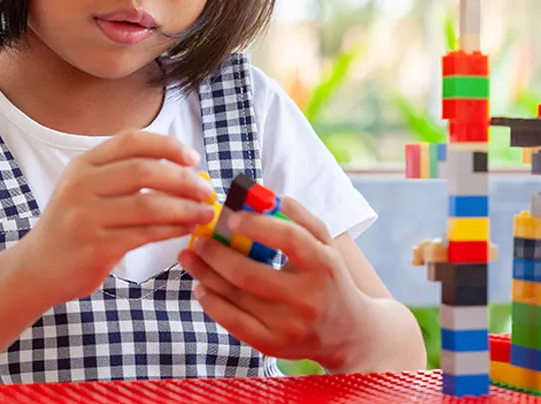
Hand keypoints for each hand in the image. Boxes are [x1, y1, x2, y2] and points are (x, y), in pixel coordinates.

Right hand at [17, 130, 214, 304]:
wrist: (37, 268)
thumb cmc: (74, 226)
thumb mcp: (88, 190)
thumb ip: (125, 176)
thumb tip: (184, 173)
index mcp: (83, 164)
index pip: (131, 141)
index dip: (166, 146)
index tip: (193, 158)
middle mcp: (81, 185)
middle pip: (144, 171)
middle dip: (183, 179)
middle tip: (206, 190)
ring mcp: (85, 216)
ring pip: (148, 204)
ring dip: (184, 208)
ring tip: (205, 212)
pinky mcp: (95, 246)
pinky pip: (144, 233)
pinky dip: (172, 230)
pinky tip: (186, 229)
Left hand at [177, 197, 373, 371]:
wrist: (349, 332)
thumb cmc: (329, 277)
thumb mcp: (324, 242)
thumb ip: (296, 215)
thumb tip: (260, 194)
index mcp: (322, 264)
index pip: (289, 240)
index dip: (257, 226)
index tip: (230, 217)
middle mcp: (307, 297)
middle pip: (251, 274)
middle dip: (217, 255)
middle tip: (199, 240)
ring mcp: (289, 325)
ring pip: (237, 298)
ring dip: (207, 276)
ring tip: (191, 258)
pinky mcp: (273, 346)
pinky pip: (234, 324)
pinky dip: (213, 304)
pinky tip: (202, 288)